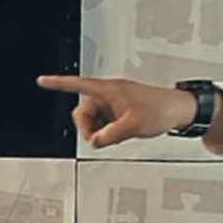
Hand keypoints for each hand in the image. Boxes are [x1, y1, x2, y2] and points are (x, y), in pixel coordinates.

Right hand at [36, 74, 198, 147]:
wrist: (180, 110)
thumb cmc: (161, 109)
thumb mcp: (132, 126)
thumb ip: (108, 135)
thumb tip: (95, 141)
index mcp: (110, 90)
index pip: (78, 84)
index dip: (58, 83)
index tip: (42, 81)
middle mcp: (110, 95)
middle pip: (83, 111)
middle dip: (88, 127)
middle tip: (100, 138)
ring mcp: (115, 104)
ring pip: (94, 120)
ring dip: (100, 132)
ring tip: (116, 136)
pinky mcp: (121, 112)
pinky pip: (105, 124)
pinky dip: (108, 132)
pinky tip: (120, 135)